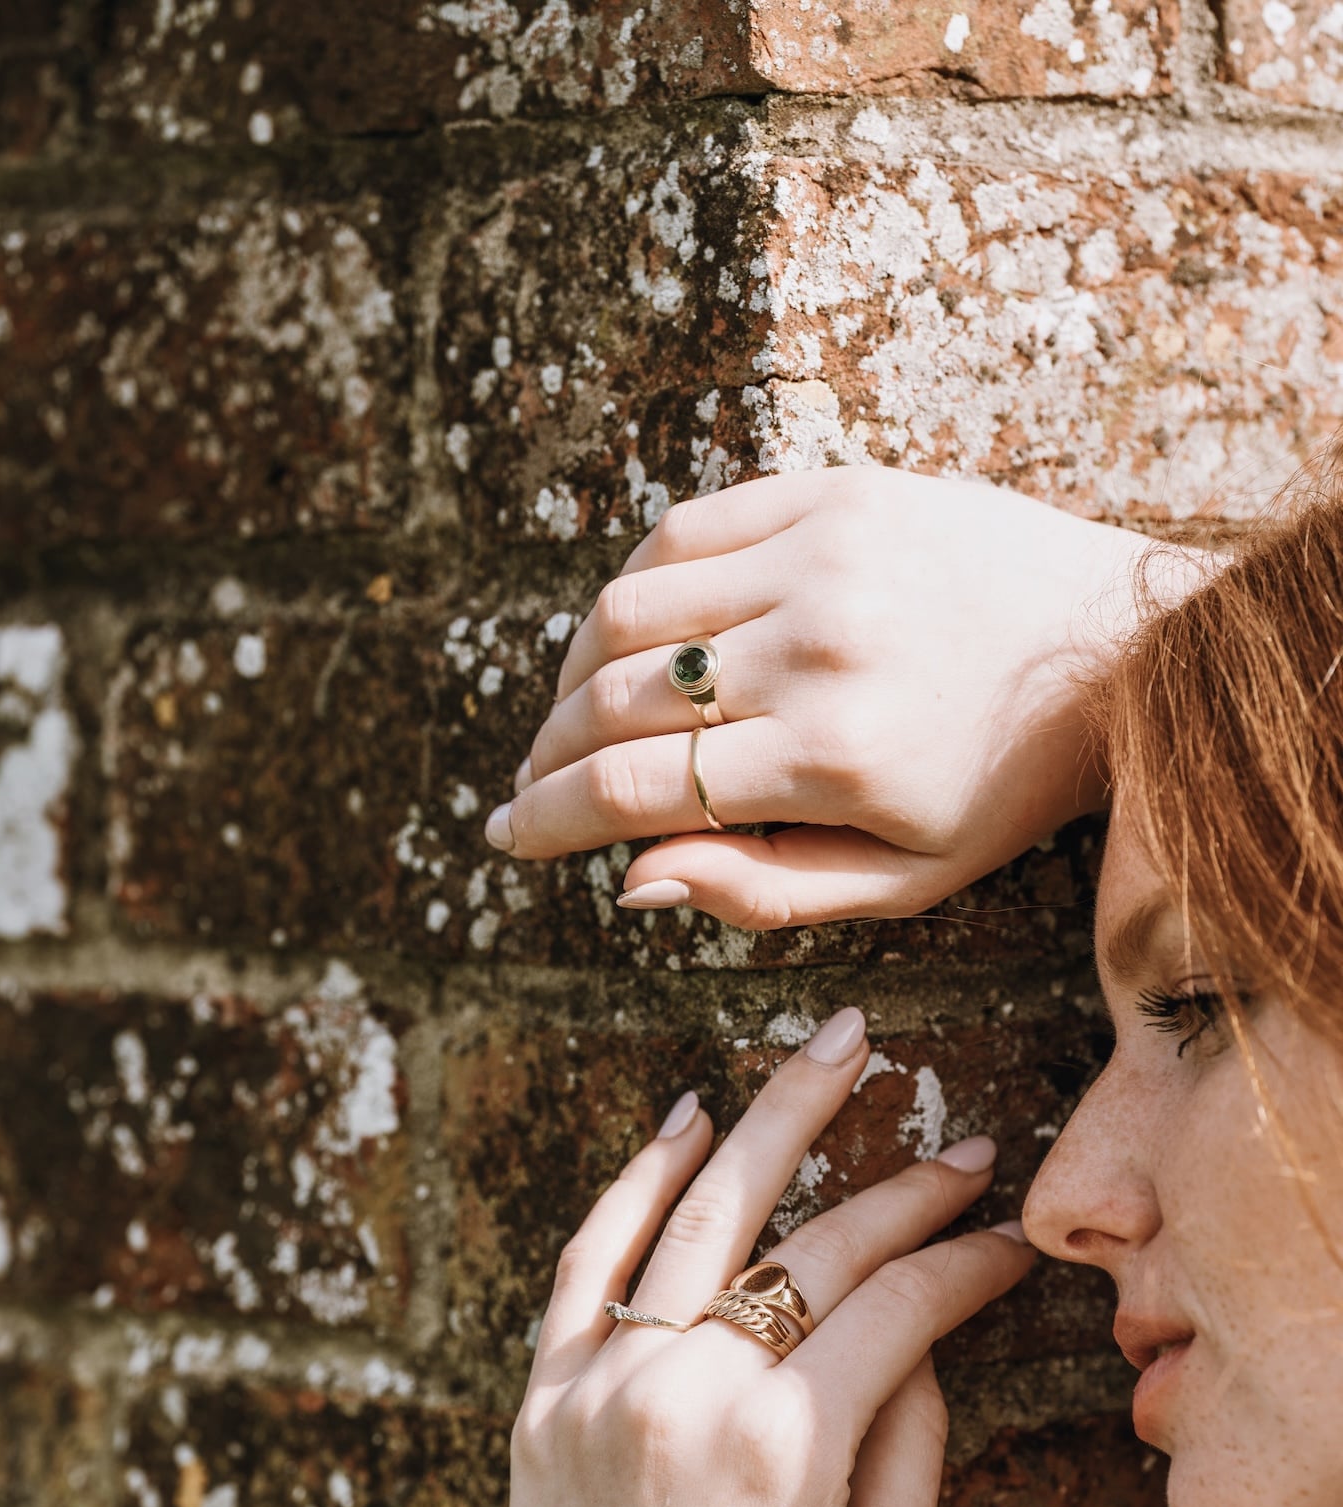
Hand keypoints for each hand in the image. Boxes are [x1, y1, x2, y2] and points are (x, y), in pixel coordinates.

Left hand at [465, 1007, 1034, 1506]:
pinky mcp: (544, 1398)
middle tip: (954, 1139)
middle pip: (816, 1243)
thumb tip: (918, 1333)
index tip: (1005, 1241)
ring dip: (774, 1122)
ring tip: (830, 1054)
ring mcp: (606, 1383)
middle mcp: (693, 1390)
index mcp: (791, 1443)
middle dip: (903, 1186)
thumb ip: (913, 1441)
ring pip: (700, 1214)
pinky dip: (634, 1182)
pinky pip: (586, 1260)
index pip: (900, 1303)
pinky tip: (687, 1121)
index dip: (964, 1261)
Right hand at [484, 469, 1204, 927]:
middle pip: (610, 701)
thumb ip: (761, 891)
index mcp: (831, 758)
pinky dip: (627, 590)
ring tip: (565, 720)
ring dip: (567, 673)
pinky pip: (681, 532)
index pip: (630, 788)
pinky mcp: (830, 491)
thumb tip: (630, 882)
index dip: (544, 821)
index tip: (506, 839)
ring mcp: (819, 554)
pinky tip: (622, 638)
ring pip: (624, 610)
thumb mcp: (903, 882)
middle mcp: (813, 647)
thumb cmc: (1008, 783)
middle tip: (527, 790)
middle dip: (543, 758)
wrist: (1122, 645)